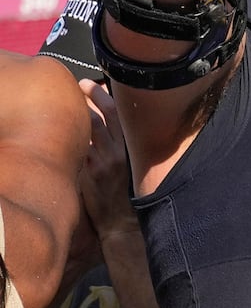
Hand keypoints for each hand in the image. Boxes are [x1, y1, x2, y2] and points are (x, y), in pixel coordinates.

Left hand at [79, 81, 137, 239]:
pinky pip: (77, 148)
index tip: (93, 85)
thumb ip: (122, 147)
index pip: (119, 115)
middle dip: (90, 97)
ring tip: (67, 102)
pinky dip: (69, 135)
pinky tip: (60, 128)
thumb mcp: (132, 167)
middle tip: (80, 85)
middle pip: (102, 116)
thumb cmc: (127, 195)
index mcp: (132, 149)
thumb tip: (107, 127)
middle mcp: (118, 152)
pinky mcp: (87, 174)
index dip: (105, 97)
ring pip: (87, 129)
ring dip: (77, 113)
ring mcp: (101, 162)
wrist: (121, 223)